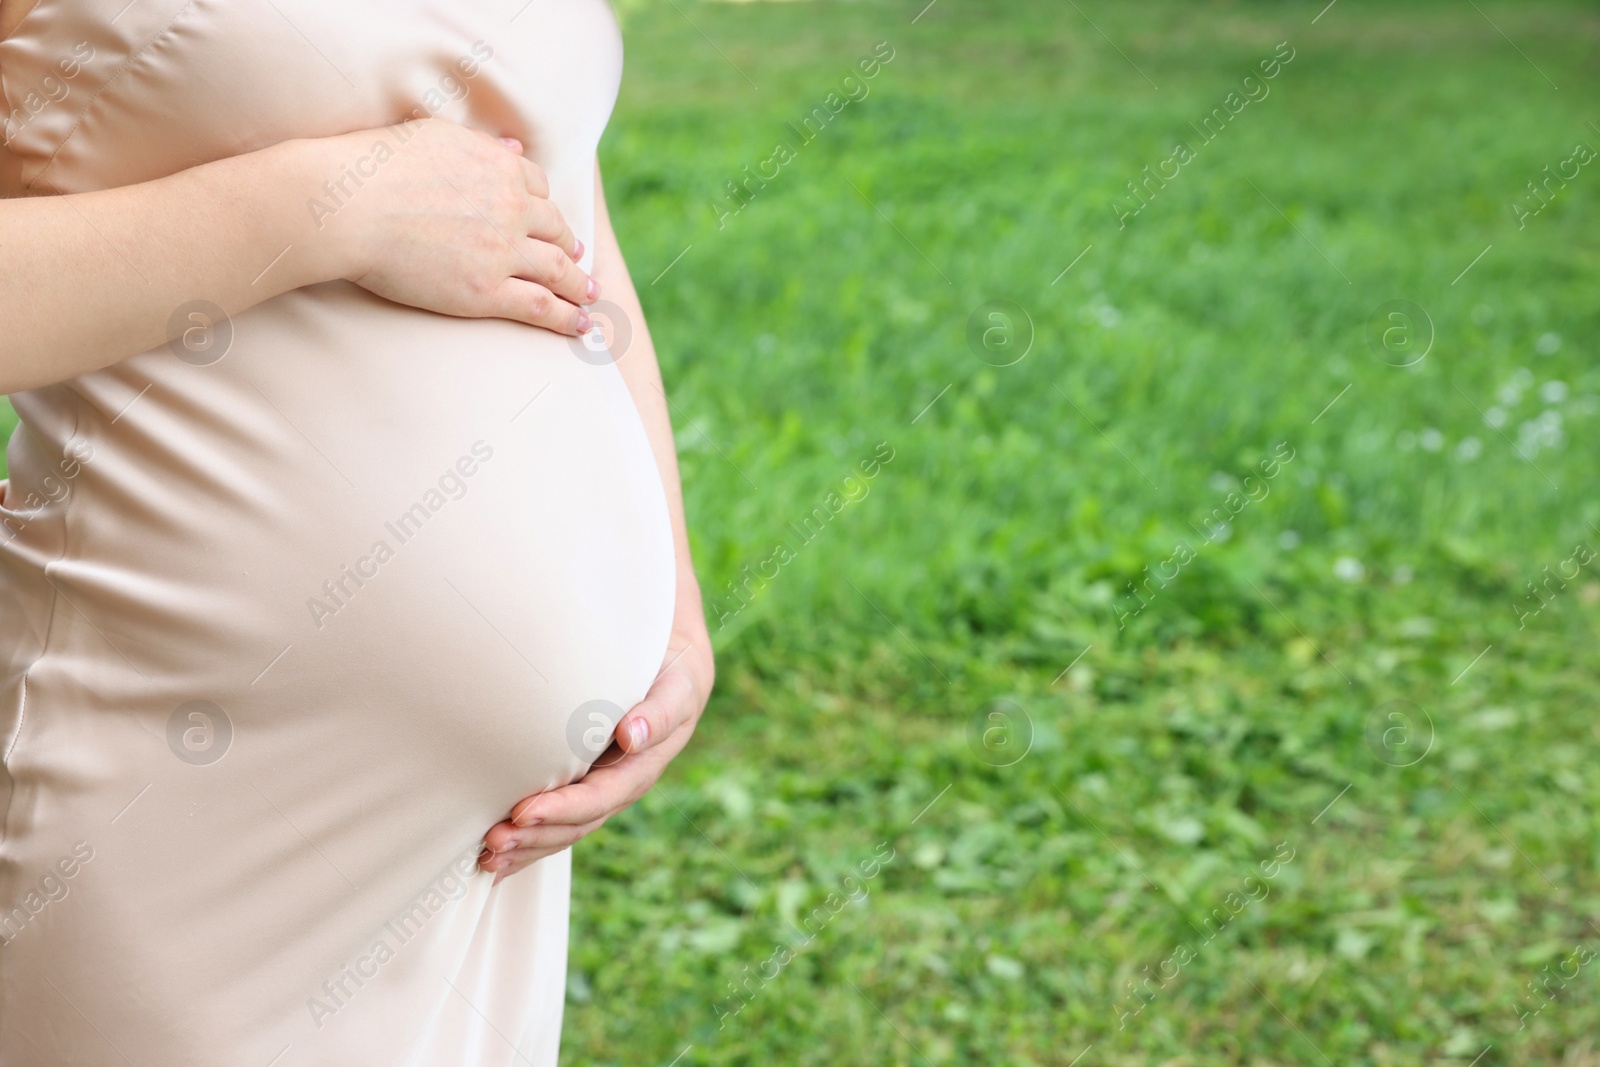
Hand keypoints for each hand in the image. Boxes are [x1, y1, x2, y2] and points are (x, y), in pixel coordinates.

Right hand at [308, 118, 600, 334]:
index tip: (553, 224)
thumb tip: (515, 147)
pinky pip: (541, 306)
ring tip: (590, 296)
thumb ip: (479, 146)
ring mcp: (503, 251)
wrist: (348, 208)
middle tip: (577, 261)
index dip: (547, 208)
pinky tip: (582, 326)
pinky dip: (568, 317)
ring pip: (557, 270)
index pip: (537, 188)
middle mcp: (510, 207)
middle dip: (569, 246)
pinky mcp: (487, 291)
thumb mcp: (434, 137)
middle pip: (554, 229)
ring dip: (579, 285)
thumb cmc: (373, 168)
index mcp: (498, 167)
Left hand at [478, 637, 713, 884]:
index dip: (560, 810)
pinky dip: (524, 842)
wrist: (674, 682)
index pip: (595, 799)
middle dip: (533, 837)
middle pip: (573, 826)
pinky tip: (491, 857)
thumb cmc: (670, 683)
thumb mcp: (674, 693)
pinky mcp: (577, 788)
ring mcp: (595, 794)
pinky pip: (551, 823)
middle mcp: (614, 791)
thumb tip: (631, 735)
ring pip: (559, 832)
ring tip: (485, 857)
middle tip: (491, 842)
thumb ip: (657, 715)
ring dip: (523, 847)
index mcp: (636, 773)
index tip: (522, 811)